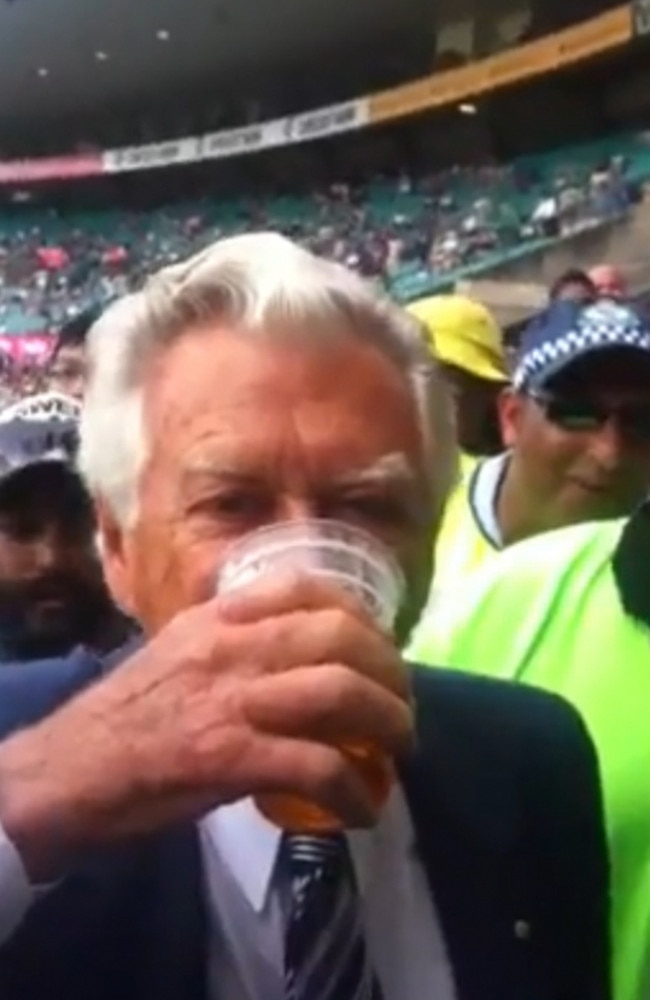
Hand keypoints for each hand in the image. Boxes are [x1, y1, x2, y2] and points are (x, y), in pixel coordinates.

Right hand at [0, 572, 412, 878]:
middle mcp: (231, 646)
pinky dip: (353, 790)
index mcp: (218, 617)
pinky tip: (360, 810)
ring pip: (341, 692)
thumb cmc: (123, 716)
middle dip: (389, 671)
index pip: (306, 587)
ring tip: (400, 750)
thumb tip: (295, 658)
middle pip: (341, 637)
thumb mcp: (177, 651)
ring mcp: (233, 699)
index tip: (378, 644)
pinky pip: (318, 766)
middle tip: (401, 705)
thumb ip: (234, 642)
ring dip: (388, 724)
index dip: (359, 613)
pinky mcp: (231, 756)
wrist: (65, 772)